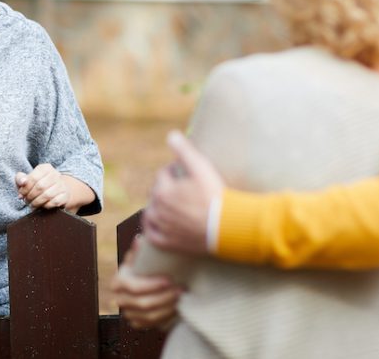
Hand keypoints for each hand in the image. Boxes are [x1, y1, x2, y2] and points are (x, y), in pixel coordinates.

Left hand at [16, 163, 69, 209]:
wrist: (57, 189)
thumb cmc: (38, 184)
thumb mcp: (27, 179)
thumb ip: (20, 179)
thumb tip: (22, 181)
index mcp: (45, 168)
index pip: (33, 178)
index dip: (25, 188)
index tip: (21, 194)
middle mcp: (55, 174)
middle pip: (40, 187)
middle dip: (30, 196)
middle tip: (26, 200)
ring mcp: (61, 185)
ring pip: (47, 195)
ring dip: (37, 202)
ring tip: (32, 204)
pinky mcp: (65, 195)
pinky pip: (54, 202)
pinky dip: (46, 205)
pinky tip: (42, 205)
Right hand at [112, 238, 181, 329]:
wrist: (142, 284)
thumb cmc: (141, 268)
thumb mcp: (139, 257)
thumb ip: (139, 251)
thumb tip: (139, 240)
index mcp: (118, 282)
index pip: (134, 288)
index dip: (152, 285)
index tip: (168, 280)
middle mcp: (120, 300)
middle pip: (143, 303)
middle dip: (165, 297)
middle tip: (180, 289)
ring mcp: (128, 313)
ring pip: (149, 316)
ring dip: (168, 307)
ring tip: (181, 297)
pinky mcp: (137, 323)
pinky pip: (153, 324)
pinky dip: (166, 316)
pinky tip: (177, 307)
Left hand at [142, 130, 224, 254]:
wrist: (227, 227)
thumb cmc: (214, 195)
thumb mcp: (200, 168)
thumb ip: (184, 150)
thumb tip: (171, 135)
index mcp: (162, 191)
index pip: (162, 174)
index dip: (174, 170)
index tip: (185, 171)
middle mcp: (158, 210)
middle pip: (156, 193)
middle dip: (165, 187)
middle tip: (180, 187)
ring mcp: (162, 228)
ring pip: (151, 214)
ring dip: (156, 207)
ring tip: (169, 204)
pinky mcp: (168, 243)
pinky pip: (152, 236)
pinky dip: (152, 230)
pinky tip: (158, 225)